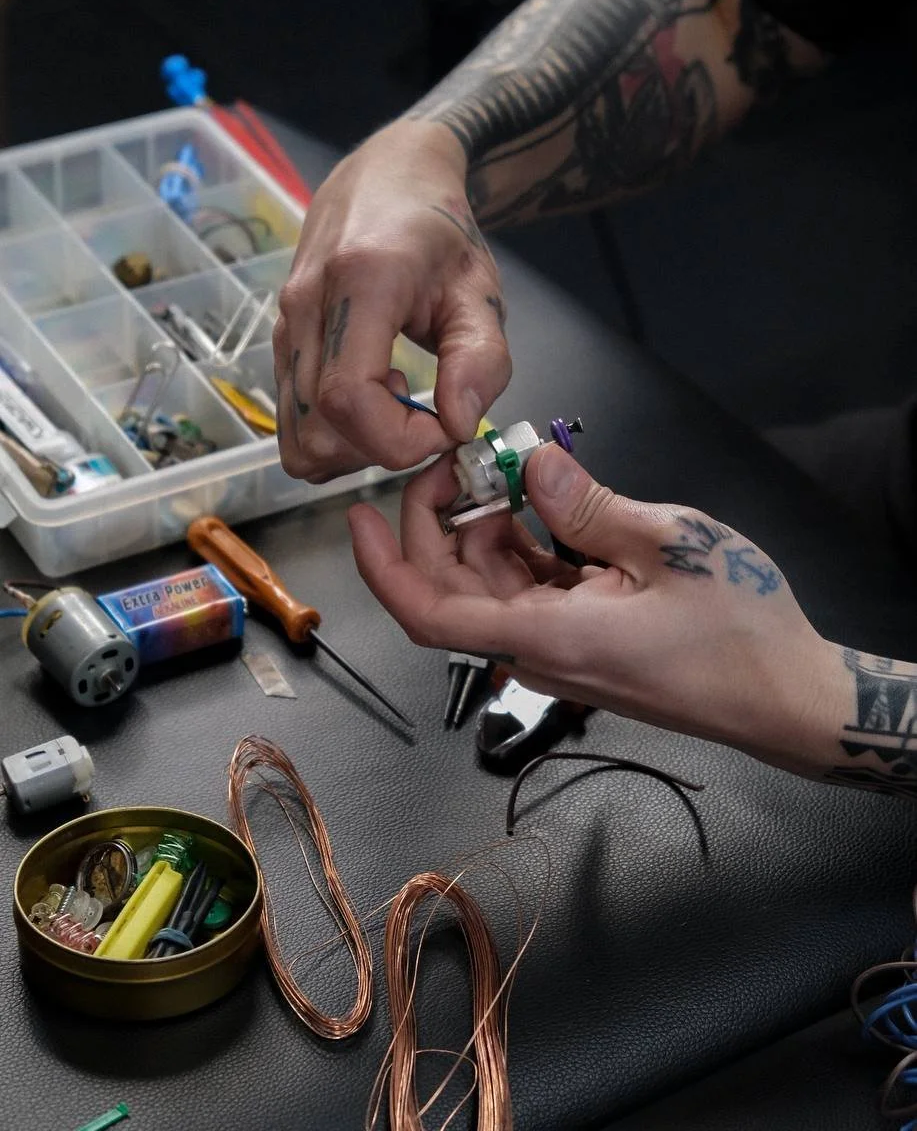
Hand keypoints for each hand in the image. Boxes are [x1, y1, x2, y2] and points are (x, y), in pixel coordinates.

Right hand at [273, 122, 511, 481]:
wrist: (386, 177)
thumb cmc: (438, 232)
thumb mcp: (481, 289)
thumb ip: (481, 358)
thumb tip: (458, 424)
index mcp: (360, 283)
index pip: (349, 399)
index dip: (399, 438)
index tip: (445, 427)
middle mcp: (306, 307)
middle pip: (319, 431)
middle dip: (381, 448)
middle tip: (425, 416)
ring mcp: (283, 327)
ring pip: (297, 439)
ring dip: (354, 448)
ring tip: (396, 405)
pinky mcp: (278, 344)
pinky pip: (292, 423)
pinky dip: (335, 436)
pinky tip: (374, 397)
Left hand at [349, 443, 844, 775]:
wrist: (784, 695)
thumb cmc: (739, 630)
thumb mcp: (666, 543)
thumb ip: (586, 503)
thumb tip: (530, 464)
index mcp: (547, 635)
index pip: (429, 611)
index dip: (383, 565)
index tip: (361, 514)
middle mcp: (538, 649)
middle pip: (454, 587)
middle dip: (440, 520)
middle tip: (458, 459)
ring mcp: (559, 647)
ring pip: (490, 583)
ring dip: (486, 526)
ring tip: (506, 468)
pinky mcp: (582, 638)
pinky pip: (529, 589)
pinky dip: (524, 544)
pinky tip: (540, 502)